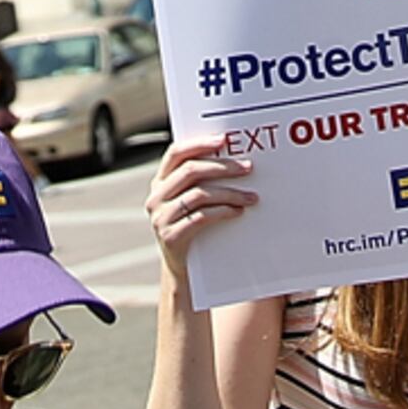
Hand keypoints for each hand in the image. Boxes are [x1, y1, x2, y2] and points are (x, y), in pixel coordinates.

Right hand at [146, 135, 254, 271]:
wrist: (182, 268)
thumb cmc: (193, 226)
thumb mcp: (190, 200)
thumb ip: (200, 181)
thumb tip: (236, 158)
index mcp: (160, 181)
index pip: (176, 153)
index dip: (199, 144)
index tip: (223, 140)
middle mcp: (156, 196)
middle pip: (190, 171)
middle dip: (222, 167)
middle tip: (248, 167)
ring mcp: (160, 217)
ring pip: (198, 194)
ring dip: (229, 193)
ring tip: (251, 197)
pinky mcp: (170, 236)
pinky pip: (200, 217)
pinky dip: (223, 212)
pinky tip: (238, 211)